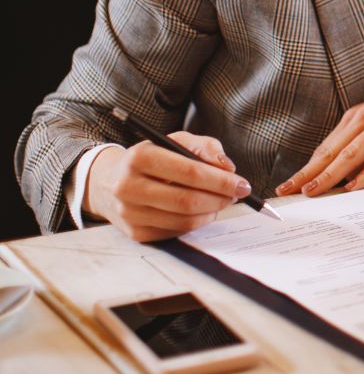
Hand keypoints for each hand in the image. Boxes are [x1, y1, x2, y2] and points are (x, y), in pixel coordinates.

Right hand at [86, 132, 250, 242]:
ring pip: (183, 220)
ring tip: (221, 201)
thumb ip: (205, 148)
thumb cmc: (152, 158)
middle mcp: (128, 186)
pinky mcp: (135, 233)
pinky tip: (203, 211)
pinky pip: (176, 232)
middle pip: (187, 200)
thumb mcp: (176, 141)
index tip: (242, 183)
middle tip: (237, 193)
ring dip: (212, 212)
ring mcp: (129, 213)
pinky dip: (196, 223)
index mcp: (140, 157)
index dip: (221, 180)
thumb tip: (228, 167)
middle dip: (220, 198)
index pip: (190, 172)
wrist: (110, 182)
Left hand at [276, 61, 363, 197]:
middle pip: (331, 151)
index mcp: (358, 116)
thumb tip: (349, 172)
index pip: (326, 147)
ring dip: (329, 174)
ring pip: (351, 153)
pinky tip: (355, 185)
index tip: (288, 185)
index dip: (306, 168)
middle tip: (286, 191)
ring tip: (312, 191)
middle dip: (307, 173)